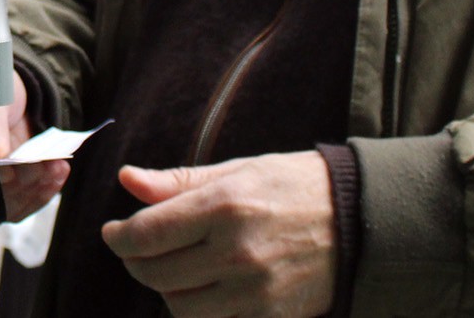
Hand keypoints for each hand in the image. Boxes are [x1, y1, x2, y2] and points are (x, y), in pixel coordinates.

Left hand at [102, 152, 336, 317]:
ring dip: (164, 289)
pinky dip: (196, 309)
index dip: (119, 237)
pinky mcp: (269, 314)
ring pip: (179, 306)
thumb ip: (178, 181)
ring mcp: (254, 289)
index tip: (113, 232)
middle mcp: (236, 250)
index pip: (147, 234)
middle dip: (135, 262)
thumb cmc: (293, 185)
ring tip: (170, 268)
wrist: (360, 219)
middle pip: (156, 273)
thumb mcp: (237, 171)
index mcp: (224, 205)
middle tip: (136, 249)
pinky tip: (200, 287)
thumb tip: (127, 180)